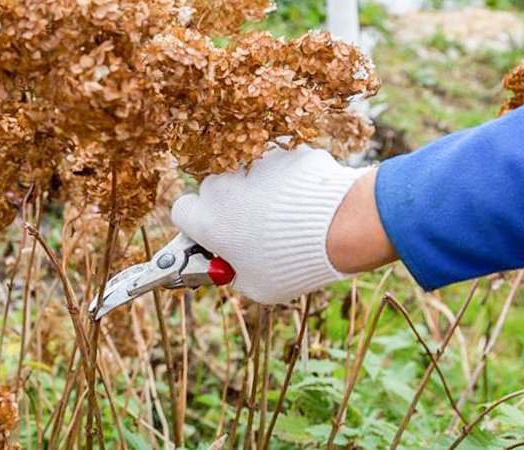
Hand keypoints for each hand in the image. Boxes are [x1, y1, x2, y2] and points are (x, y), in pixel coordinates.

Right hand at [171, 144, 395, 303]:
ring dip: (259, 191)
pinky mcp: (282, 151)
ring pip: (247, 175)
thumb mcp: (257, 286)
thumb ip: (233, 272)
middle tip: (254, 230)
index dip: (196, 224)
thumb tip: (230, 264)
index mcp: (208, 221)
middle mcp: (223, 187)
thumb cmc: (294, 265)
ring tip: (289, 216)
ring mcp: (253, 164)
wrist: (342, 225)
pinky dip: (288, 180)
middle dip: (229, 206)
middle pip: (214, 191)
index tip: (214, 235)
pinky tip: (308, 200)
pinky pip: (278, 166)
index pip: (181, 212)